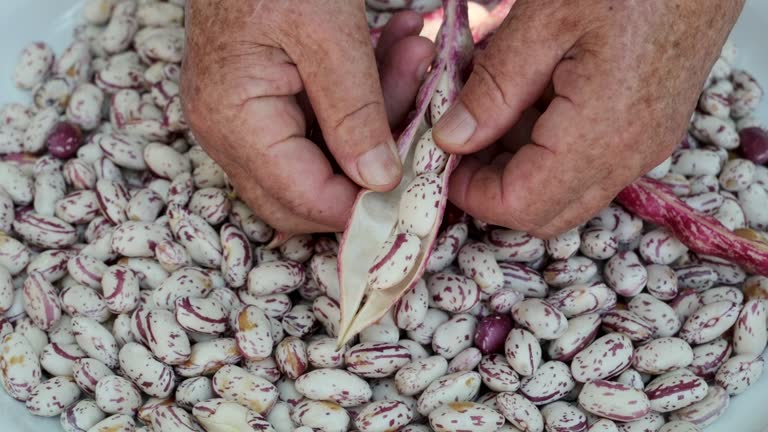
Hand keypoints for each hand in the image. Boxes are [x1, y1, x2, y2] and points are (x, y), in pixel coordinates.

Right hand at [181, 1, 434, 233]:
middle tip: (421, 121)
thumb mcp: (325, 32)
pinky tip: (395, 51)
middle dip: (372, 166)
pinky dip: (361, 98)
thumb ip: (354, 112)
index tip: (418, 188)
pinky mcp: (261, 99)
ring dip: (376, 118)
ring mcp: (242, 117)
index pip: (302, 198)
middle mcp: (228, 131)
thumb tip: (380, 181)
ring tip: (417, 58)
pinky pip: (319, 122)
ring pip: (321, 157)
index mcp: (235, 120)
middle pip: (307, 193)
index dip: (362, 206)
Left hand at [433, 0, 743, 237]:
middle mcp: (628, 154)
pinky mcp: (647, 129)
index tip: (441, 161)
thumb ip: (493, 90)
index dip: (471, 193)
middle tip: (459, 145)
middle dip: (492, 189)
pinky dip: (546, 149)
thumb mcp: (543, 22)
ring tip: (488, 112)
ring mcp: (643, 145)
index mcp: (601, 134)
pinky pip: (587, 163)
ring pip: (564, 191)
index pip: (521, 205)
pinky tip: (526, 101)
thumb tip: (451, 139)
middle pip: (545, 213)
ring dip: (517, 167)